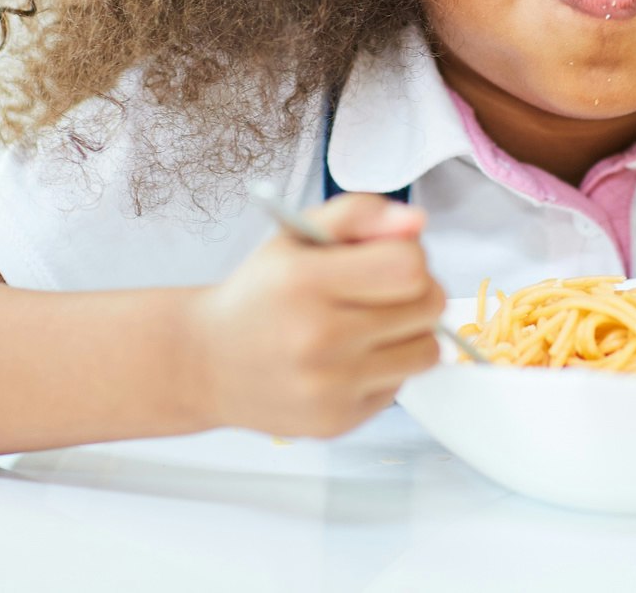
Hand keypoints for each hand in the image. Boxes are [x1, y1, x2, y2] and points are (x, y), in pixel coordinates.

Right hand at [188, 192, 444, 437]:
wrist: (206, 363)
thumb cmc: (259, 296)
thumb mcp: (296, 236)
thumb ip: (360, 214)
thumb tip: (417, 222)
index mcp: (305, 281)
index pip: (409, 266)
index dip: (411, 255)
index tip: (390, 258)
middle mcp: (317, 338)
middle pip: (428, 306)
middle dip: (418, 290)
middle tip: (385, 290)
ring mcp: (329, 386)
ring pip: (426, 351)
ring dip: (410, 333)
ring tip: (371, 324)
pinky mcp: (338, 421)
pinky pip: (401, 386)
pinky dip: (387, 369)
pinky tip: (351, 358)